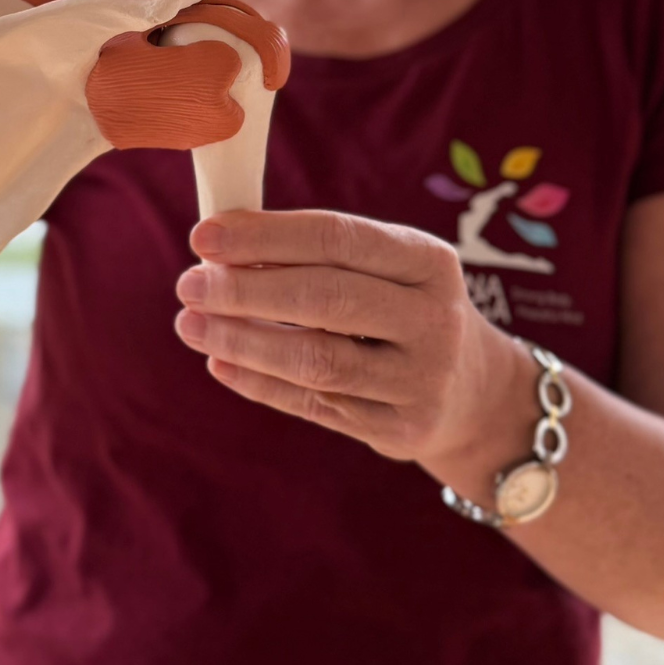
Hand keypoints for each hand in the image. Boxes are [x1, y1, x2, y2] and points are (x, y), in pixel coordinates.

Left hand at [174, 209, 524, 468]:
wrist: (474, 391)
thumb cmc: (401, 306)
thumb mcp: (386, 267)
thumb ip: (316, 254)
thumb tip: (220, 246)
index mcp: (428, 260)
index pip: (338, 237)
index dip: (266, 235)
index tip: (204, 235)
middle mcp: (433, 318)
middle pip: (327, 299)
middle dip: (247, 289)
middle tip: (189, 284)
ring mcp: (421, 380)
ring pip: (318, 360)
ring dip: (244, 340)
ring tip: (191, 324)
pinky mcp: (402, 430)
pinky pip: (316, 405)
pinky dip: (261, 384)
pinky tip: (220, 362)